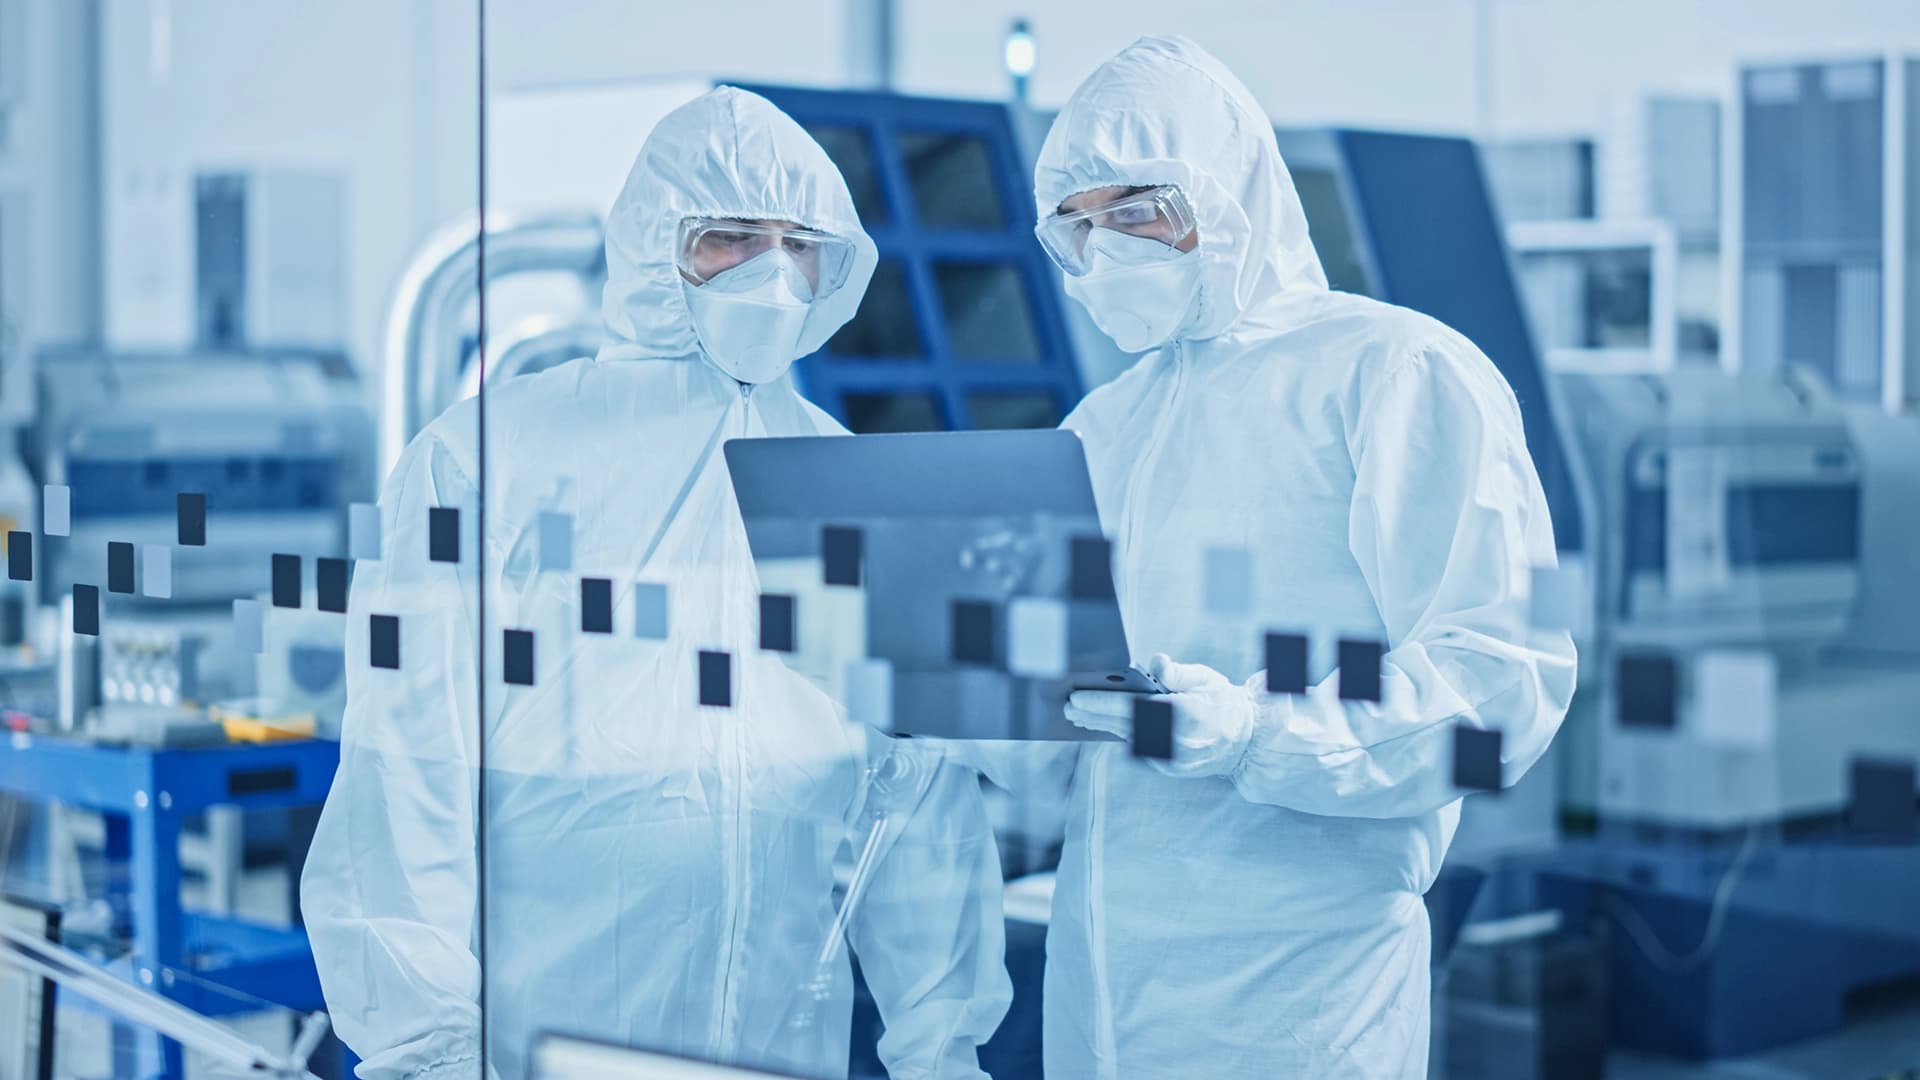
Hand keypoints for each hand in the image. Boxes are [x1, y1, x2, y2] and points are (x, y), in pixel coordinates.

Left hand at [1065, 654, 1255, 776]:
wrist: (1246, 742)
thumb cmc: (1223, 703)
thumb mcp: (1205, 678)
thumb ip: (1177, 672)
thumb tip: (1155, 662)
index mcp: (1185, 713)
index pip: (1134, 708)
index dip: (1102, 704)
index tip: (1078, 698)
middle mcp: (1176, 739)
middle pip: (1125, 726)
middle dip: (1094, 716)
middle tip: (1068, 707)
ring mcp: (1173, 758)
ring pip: (1129, 739)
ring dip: (1103, 727)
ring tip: (1079, 716)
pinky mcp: (1170, 768)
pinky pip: (1140, 749)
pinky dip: (1122, 736)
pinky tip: (1105, 726)